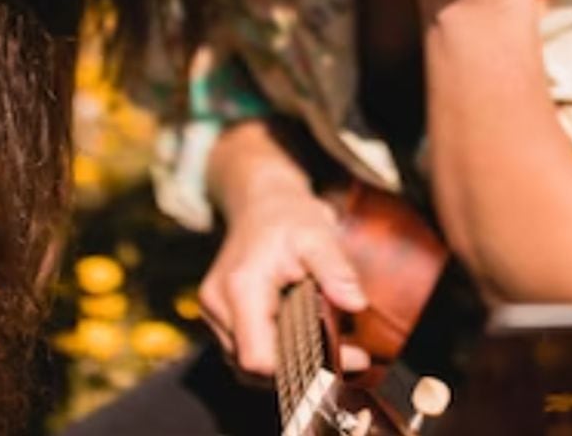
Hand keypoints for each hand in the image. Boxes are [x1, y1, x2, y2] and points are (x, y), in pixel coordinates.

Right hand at [200, 189, 371, 378]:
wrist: (260, 200)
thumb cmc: (288, 215)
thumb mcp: (318, 234)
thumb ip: (336, 271)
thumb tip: (356, 304)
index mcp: (241, 288)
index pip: (258, 359)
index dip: (297, 370)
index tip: (339, 359)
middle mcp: (219, 305)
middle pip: (252, 369)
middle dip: (299, 371)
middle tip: (350, 358)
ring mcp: (215, 313)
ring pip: (246, 365)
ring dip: (287, 365)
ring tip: (333, 351)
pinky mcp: (220, 316)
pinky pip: (245, 350)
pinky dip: (275, 354)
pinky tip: (307, 342)